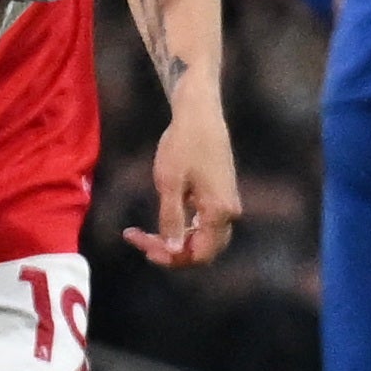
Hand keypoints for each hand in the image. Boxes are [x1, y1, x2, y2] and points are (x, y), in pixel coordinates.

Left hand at [126, 106, 241, 267]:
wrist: (200, 112)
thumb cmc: (182, 143)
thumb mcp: (169, 183)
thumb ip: (171, 220)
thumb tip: (174, 252)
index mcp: (219, 212)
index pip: (199, 254)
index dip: (170, 258)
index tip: (142, 244)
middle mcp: (230, 212)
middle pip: (203, 250)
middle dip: (171, 252)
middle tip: (140, 238)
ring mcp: (228, 203)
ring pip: (203, 238)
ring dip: (176, 240)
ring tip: (145, 232)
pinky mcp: (222, 194)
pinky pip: (205, 223)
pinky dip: (184, 227)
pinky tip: (164, 217)